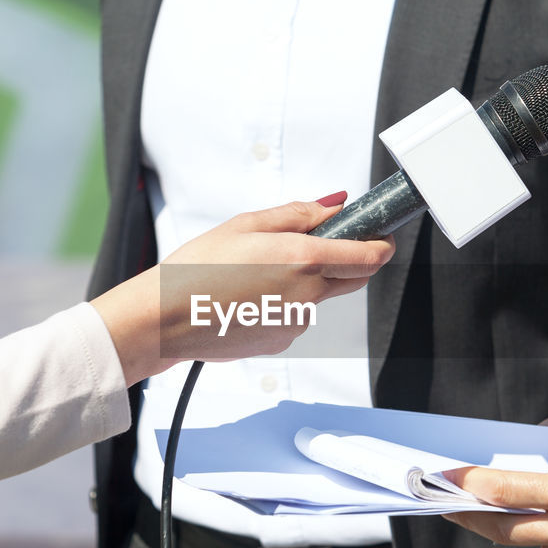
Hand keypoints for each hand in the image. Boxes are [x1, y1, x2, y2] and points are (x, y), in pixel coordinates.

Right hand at [91, 195, 394, 383]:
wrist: (165, 320)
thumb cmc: (196, 270)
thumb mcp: (247, 225)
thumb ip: (299, 214)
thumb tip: (334, 206)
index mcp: (303, 260)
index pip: (369, 256)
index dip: (382, 243)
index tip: (381, 235)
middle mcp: (307, 295)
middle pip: (356, 278)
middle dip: (352, 260)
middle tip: (323, 245)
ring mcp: (297, 323)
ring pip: (321, 296)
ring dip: (307, 281)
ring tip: (258, 274)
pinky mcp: (282, 341)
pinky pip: (297, 316)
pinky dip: (284, 303)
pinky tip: (249, 297)